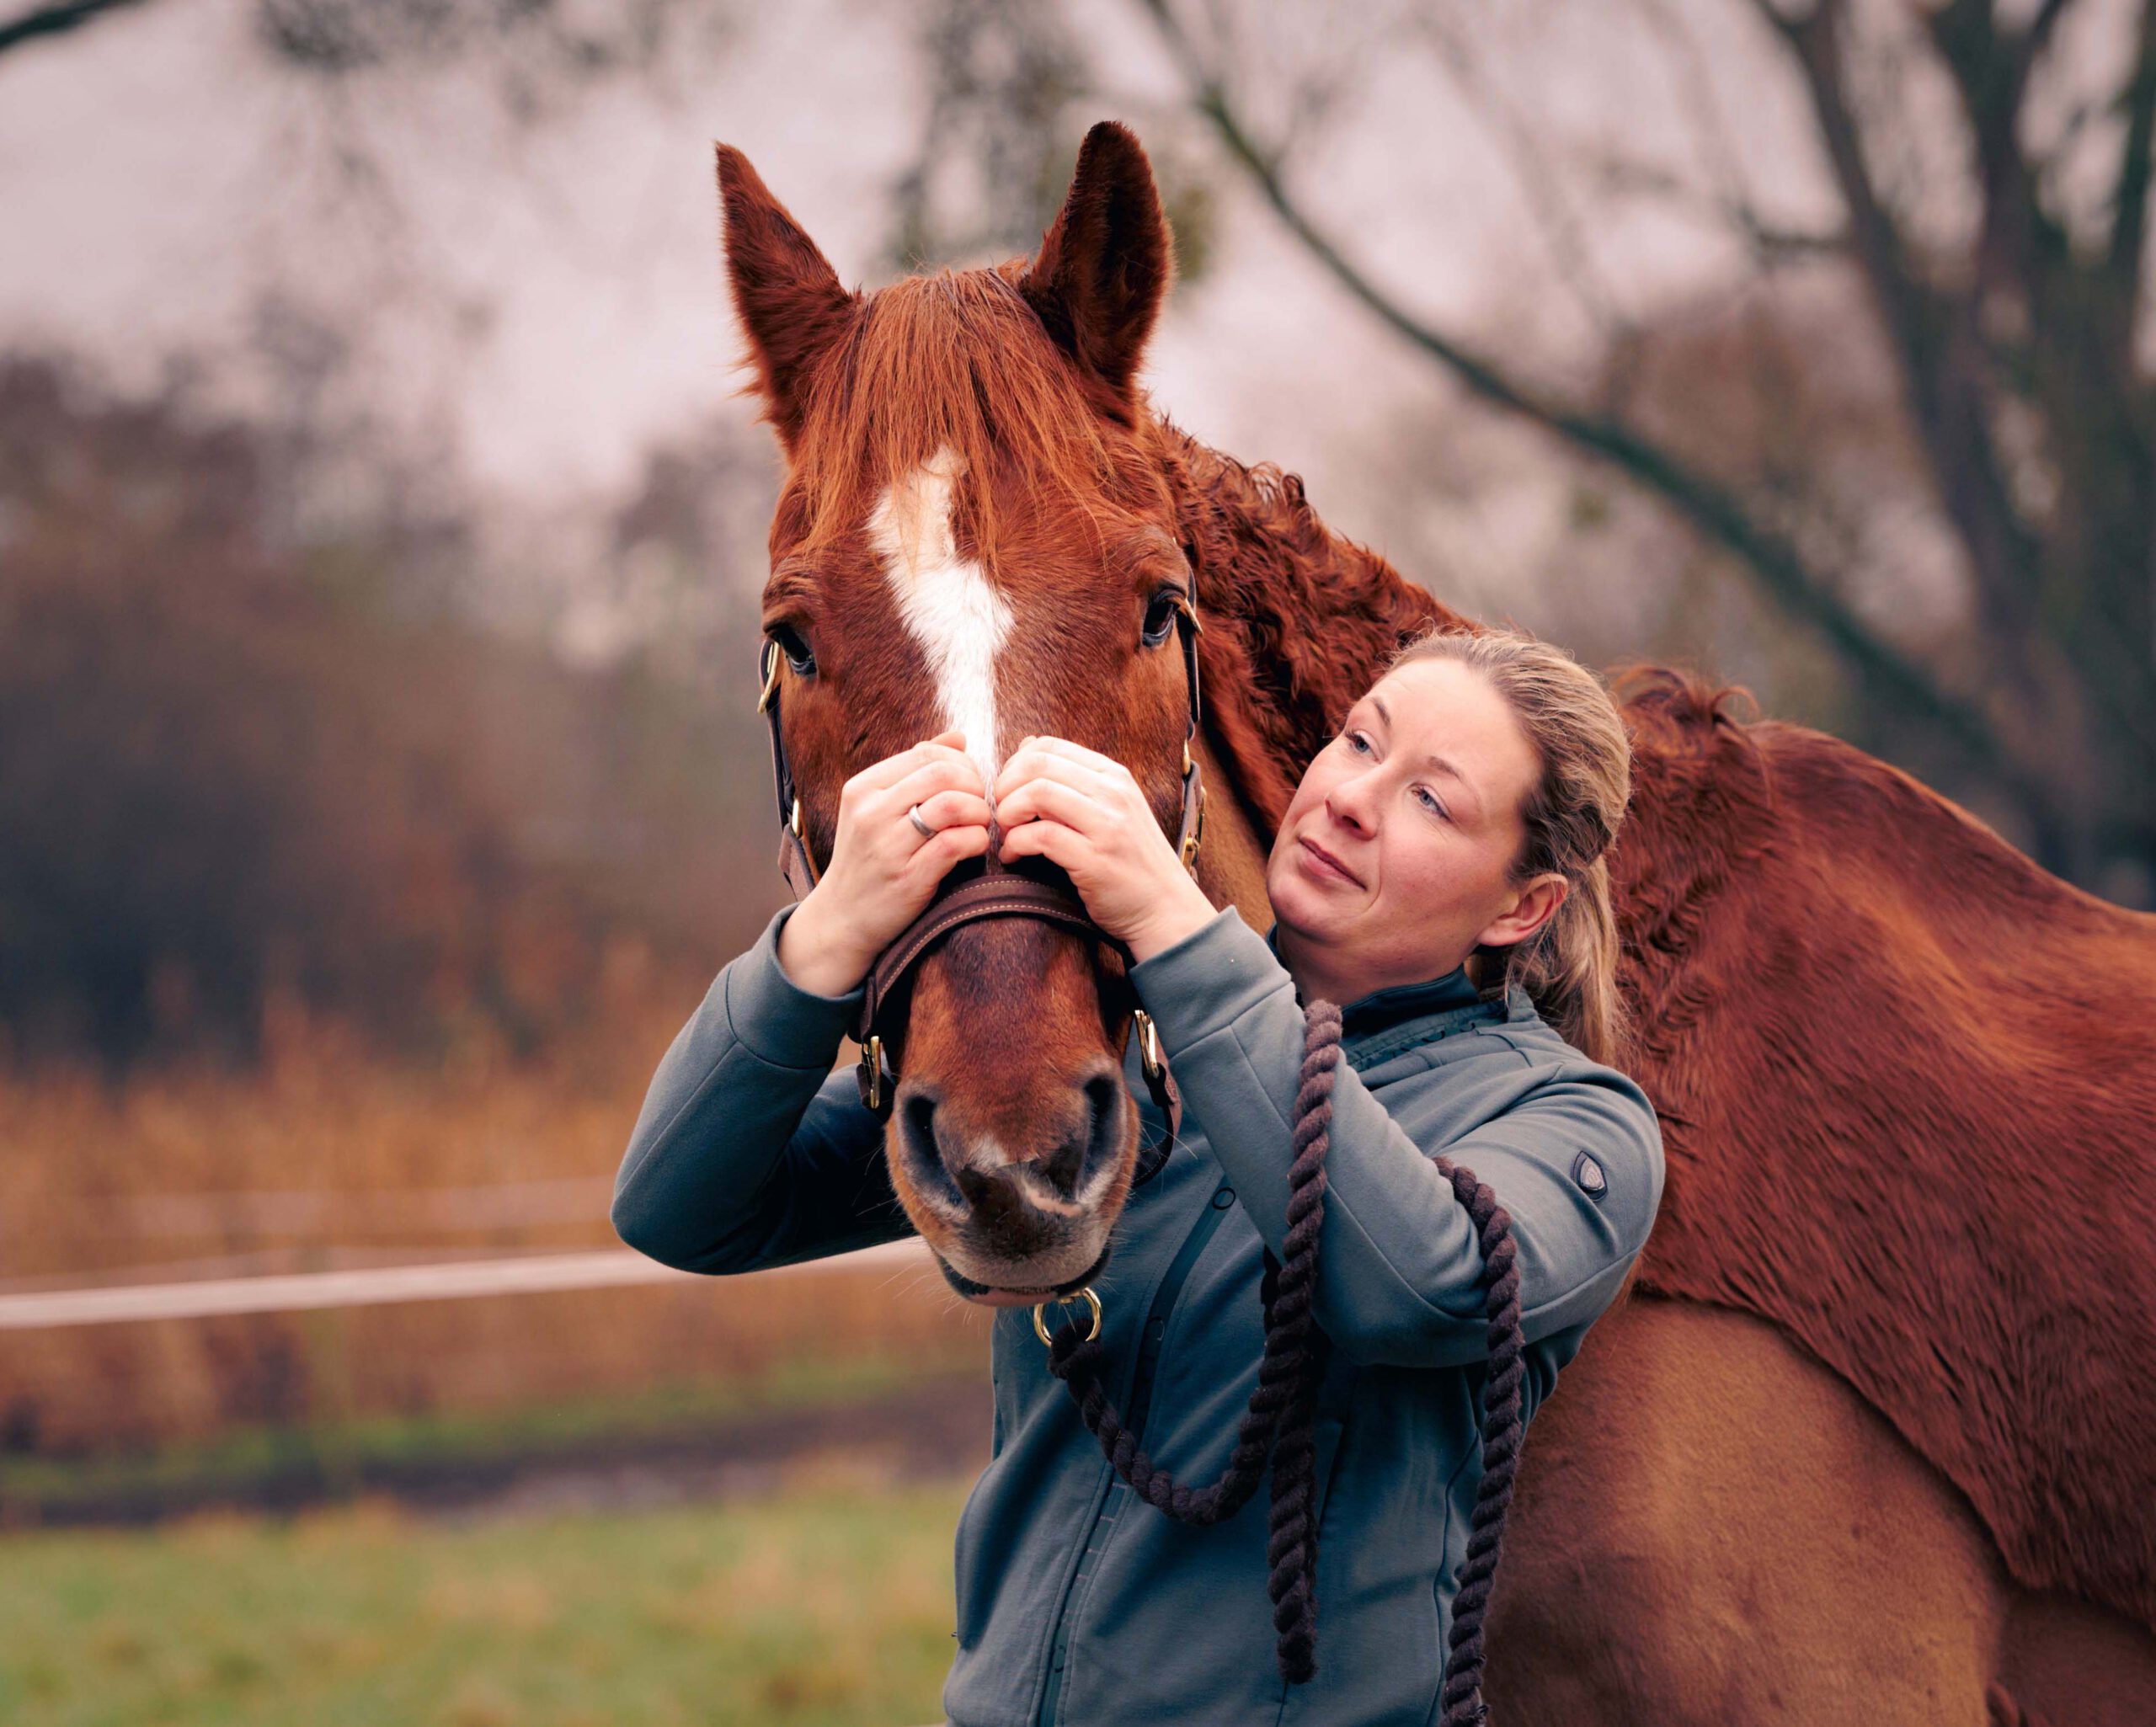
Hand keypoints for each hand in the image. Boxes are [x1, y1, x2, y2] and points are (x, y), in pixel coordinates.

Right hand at [777, 729, 992, 994]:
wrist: (841, 919)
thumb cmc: (868, 859)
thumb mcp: (877, 808)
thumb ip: (916, 769)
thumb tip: (958, 737)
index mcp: (863, 787)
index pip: (927, 754)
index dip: (961, 764)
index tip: (968, 785)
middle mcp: (871, 812)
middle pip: (944, 773)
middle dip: (975, 785)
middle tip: (979, 804)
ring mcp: (887, 845)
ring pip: (953, 803)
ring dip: (979, 812)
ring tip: (978, 825)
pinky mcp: (908, 877)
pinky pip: (957, 843)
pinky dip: (977, 840)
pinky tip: (975, 846)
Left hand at [993, 735, 1217, 962]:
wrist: (1166, 908)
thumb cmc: (1132, 862)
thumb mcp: (1111, 809)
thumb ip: (1071, 780)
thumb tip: (1027, 746)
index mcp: (1114, 777)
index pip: (1049, 746)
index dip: (1016, 765)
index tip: (1009, 791)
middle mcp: (1113, 794)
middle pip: (1038, 765)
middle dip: (1006, 786)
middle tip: (1002, 812)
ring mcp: (1107, 825)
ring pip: (1037, 793)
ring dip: (1009, 813)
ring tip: (1008, 833)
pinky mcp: (1096, 859)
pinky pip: (1040, 836)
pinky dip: (1016, 844)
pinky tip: (1014, 856)